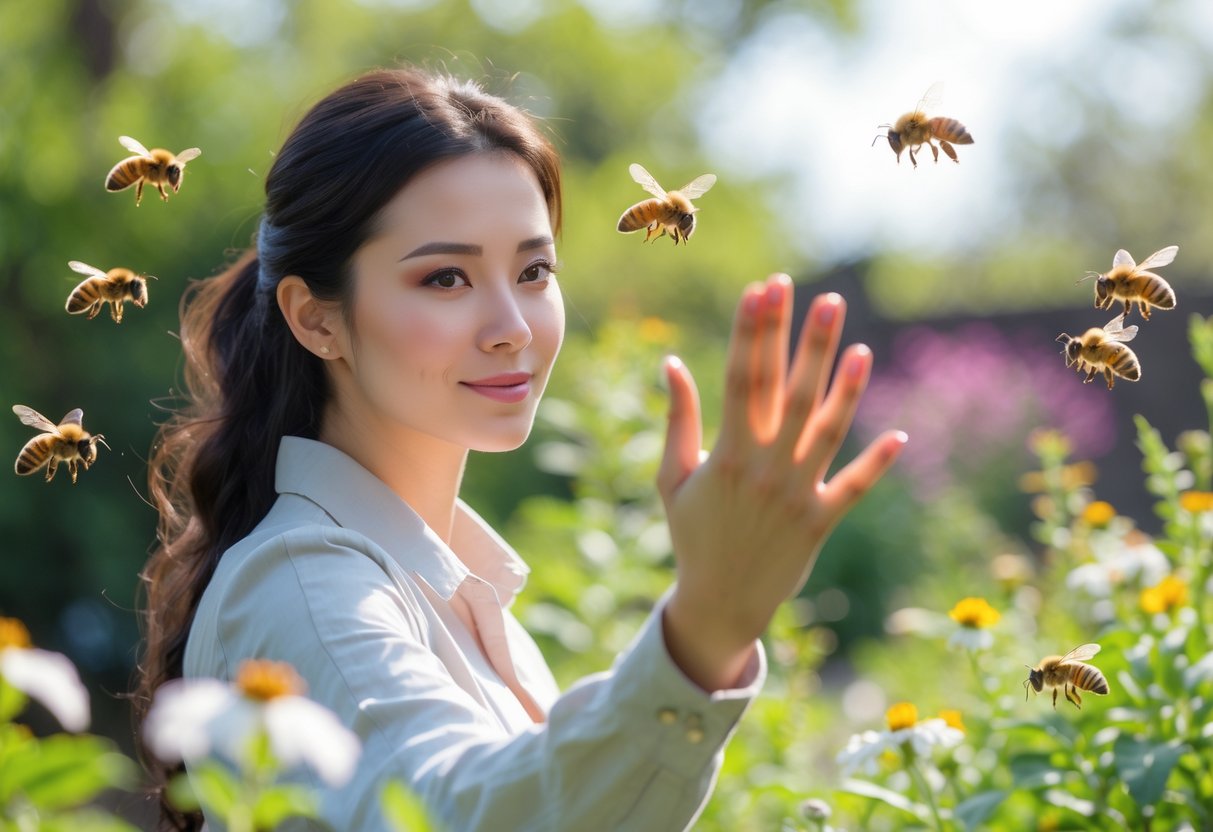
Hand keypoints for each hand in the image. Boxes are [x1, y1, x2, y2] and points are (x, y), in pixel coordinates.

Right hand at [657, 275, 906, 689]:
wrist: (720, 601)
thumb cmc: (693, 534)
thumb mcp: (673, 478)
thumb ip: (678, 420)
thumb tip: (674, 363)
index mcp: (728, 452)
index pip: (743, 378)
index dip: (754, 331)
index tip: (763, 290)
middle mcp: (766, 466)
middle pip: (789, 392)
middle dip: (804, 342)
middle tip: (824, 297)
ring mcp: (796, 493)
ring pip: (826, 431)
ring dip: (846, 390)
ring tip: (862, 347)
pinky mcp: (820, 521)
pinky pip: (853, 488)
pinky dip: (876, 465)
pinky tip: (901, 435)